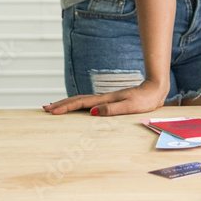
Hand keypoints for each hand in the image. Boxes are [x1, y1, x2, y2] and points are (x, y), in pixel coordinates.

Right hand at [43, 79, 168, 116]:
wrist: (155, 88)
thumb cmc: (145, 99)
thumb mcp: (130, 106)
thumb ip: (112, 109)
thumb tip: (93, 112)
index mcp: (106, 99)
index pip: (81, 103)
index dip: (66, 107)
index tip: (52, 111)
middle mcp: (103, 98)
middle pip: (78, 100)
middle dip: (61, 104)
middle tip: (45, 109)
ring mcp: (105, 98)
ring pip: (82, 100)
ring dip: (67, 103)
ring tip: (54, 107)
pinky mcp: (109, 100)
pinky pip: (89, 102)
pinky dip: (78, 104)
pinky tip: (77, 107)